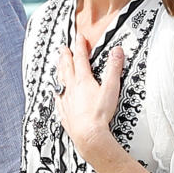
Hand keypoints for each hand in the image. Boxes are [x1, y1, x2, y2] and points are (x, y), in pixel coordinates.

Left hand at [55, 37, 123, 159]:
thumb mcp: (111, 88)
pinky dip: (57, 92)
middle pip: (67, 67)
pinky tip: (56, 92)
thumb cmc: (99, 115)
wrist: (88, 135)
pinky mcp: (65, 113)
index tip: (79, 37)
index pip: (81, 58)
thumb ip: (113, 68)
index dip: (80, 46)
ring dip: (59, 70)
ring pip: (60, 81)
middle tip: (63, 48)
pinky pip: (58, 99)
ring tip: (57, 64)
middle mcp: (72, 88)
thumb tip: (117, 52)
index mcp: (83, 80)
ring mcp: (66, 100)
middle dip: (66, 55)